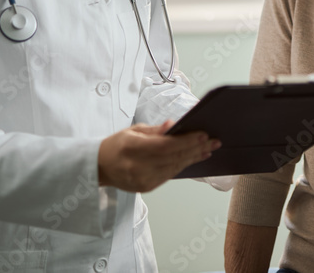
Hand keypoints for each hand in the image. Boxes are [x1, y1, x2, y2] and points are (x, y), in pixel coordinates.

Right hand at [98, 121, 219, 192]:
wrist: (99, 167)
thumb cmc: (116, 145)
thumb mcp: (133, 131)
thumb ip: (155, 130)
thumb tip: (173, 125)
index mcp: (132, 148)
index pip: (165, 145)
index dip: (186, 140)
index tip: (202, 134)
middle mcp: (137, 166)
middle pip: (174, 157)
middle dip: (196, 148)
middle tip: (214, 141)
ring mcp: (142, 179)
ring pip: (175, 167)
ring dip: (194, 157)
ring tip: (209, 149)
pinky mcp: (147, 187)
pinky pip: (170, 175)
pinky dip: (184, 165)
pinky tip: (194, 158)